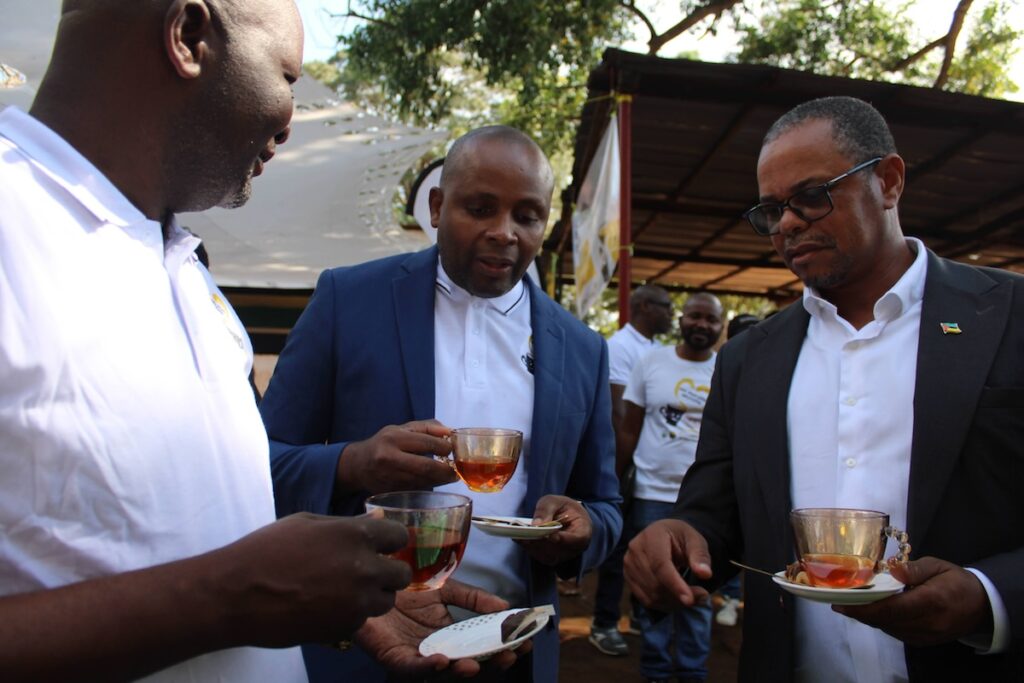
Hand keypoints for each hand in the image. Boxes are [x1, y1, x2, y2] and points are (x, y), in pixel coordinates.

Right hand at [214, 512, 410, 646]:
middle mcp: (363, 569)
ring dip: (373, 596)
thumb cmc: (266, 550)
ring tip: (344, 590)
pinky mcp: (343, 628)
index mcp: (355, 535)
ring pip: (386, 601)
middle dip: (388, 573)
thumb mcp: (307, 523)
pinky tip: (325, 607)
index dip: (391, 541)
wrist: (235, 594)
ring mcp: (356, 602)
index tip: (382, 546)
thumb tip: (376, 521)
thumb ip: (347, 525)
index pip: (399, 536)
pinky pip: (361, 621)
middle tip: (368, 572)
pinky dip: (350, 615)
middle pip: (401, 574)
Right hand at [336, 420, 457, 493]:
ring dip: (440, 480)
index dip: (445, 447)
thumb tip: (450, 432)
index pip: (427, 443)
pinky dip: (429, 485)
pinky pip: (416, 489)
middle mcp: (389, 458)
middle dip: (446, 470)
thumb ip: (428, 427)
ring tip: (449, 476)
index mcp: (393, 438)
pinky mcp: (390, 490)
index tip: (453, 449)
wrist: (358, 464)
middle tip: (456, 471)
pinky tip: (435, 481)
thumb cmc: (384, 442)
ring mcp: (388, 477)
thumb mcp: (402, 428)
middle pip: (426, 467)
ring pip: (422, 481)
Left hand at [356, 579, 519, 677]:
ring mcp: (417, 654)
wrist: (369, 580)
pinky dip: (427, 667)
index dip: (503, 644)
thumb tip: (506, 607)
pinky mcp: (394, 658)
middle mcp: (439, 646)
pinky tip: (441, 660)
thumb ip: (473, 598)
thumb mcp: (445, 587)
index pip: (482, 643)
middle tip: (510, 656)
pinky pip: (412, 668)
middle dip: (491, 662)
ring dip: (460, 669)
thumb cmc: (405, 586)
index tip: (525, 641)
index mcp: (452, 631)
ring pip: (443, 670)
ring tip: (474, 664)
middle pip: (469, 661)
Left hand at [516, 496, 591, 565]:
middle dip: (541, 542)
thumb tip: (536, 525)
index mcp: (583, 531)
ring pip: (548, 556)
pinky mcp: (552, 558)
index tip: (549, 535)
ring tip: (519, 536)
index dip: (562, 539)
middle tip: (525, 534)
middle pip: (558, 550)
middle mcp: (575, 548)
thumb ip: (547, 510)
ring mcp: (564, 556)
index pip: (576, 539)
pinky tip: (520, 539)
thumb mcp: (556, 501)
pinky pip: (541, 557)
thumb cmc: (564, 507)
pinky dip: (530, 549)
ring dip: (533, 547)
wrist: (568, 516)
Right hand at [624, 518, 711, 611]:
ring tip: (694, 596)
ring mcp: (629, 565)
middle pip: (656, 583)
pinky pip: (647, 600)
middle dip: (680, 595)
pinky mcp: (629, 578)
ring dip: (675, 602)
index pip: (660, 565)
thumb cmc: (681, 538)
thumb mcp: (695, 540)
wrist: (663, 537)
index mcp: (651, 536)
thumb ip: (700, 556)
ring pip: (652, 595)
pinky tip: (678, 598)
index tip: (690, 600)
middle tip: (703, 596)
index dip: (674, 584)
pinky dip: (665, 604)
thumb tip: (705, 574)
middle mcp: (635, 549)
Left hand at [833, 557, 990, 645]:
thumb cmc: (956, 581)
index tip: (842, 603)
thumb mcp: (937, 565)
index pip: (892, 609)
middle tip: (838, 601)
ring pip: (888, 628)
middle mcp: (928, 623)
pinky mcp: (924, 641)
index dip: (864, 608)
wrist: (982, 606)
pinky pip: (896, 632)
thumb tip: (891, 568)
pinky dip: (882, 621)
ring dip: (869, 617)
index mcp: (932, 601)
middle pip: (885, 621)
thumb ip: (913, 569)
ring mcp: (926, 636)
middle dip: (860, 612)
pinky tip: (872, 609)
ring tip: (850, 603)